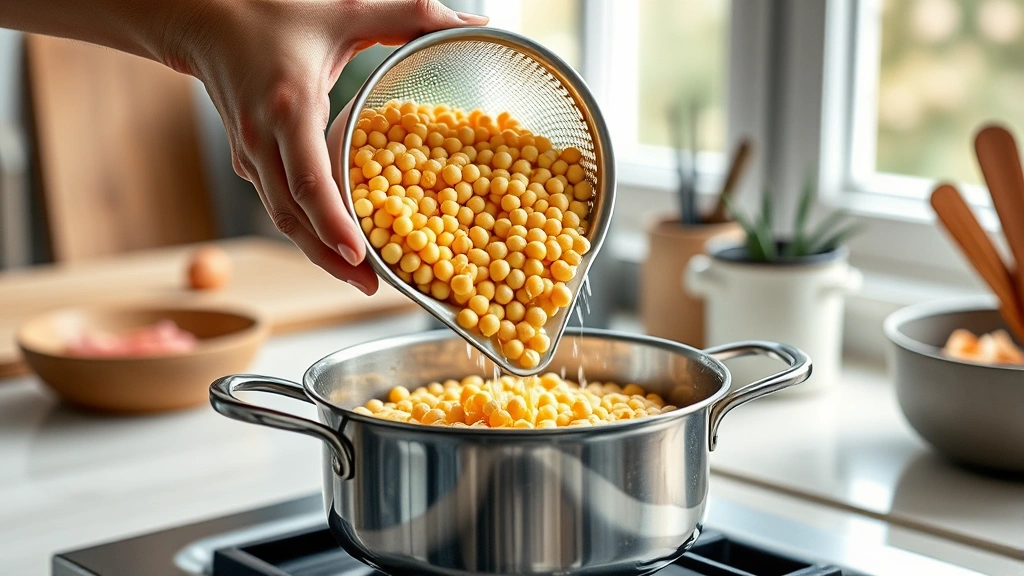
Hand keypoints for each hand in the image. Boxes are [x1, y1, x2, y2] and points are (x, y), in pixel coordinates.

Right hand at [165, 0, 486, 293]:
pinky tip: (338, 246)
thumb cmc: (274, 12)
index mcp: (289, 107)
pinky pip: (281, 205)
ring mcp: (252, 155)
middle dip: (331, 257)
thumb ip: (412, 14)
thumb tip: (475, 18)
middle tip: (372, 285)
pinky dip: (308, 230)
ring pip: (284, 218)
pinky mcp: (250, 163)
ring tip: (361, 278)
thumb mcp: (346, 10)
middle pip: (294, 216)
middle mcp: (264, 140)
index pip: (307, 180)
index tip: (358, 253)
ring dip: (320, 253)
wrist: (206, 20)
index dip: (332, 222)